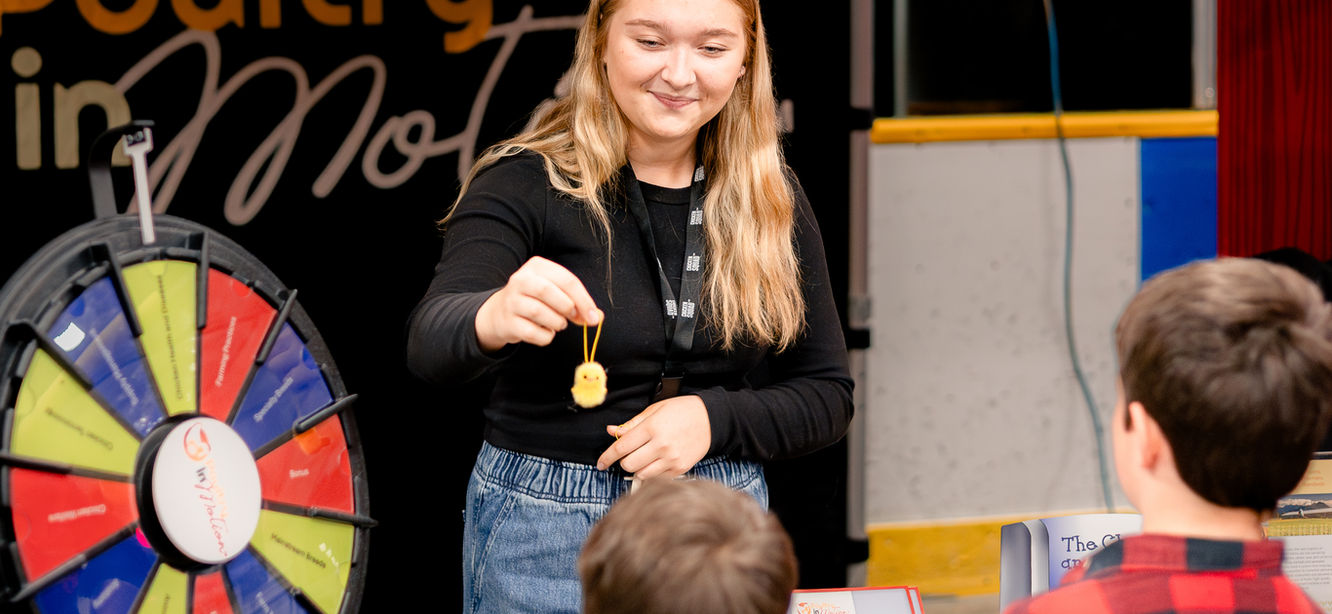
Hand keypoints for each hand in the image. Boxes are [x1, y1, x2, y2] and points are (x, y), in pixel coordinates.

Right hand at [475, 256, 600, 352]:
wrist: (500, 313)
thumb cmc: (535, 301)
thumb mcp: (556, 293)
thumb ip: (577, 303)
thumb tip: (596, 317)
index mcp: (537, 266)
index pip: (566, 280)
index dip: (584, 300)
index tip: (593, 317)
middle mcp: (521, 280)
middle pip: (548, 291)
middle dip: (567, 308)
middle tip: (573, 318)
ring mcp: (511, 301)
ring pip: (540, 312)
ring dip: (557, 323)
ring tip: (558, 324)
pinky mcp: (508, 322)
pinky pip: (533, 333)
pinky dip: (546, 336)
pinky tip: (545, 332)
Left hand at [596, 395, 710, 478]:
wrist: (710, 419)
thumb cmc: (681, 411)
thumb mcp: (654, 410)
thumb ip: (631, 424)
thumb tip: (612, 431)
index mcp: (652, 428)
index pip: (621, 447)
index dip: (607, 457)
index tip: (601, 463)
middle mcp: (661, 445)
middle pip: (628, 464)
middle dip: (624, 461)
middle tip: (630, 453)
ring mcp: (671, 459)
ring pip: (641, 474)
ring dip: (637, 468)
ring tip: (643, 457)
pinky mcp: (680, 469)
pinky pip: (656, 478)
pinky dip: (651, 473)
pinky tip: (655, 462)